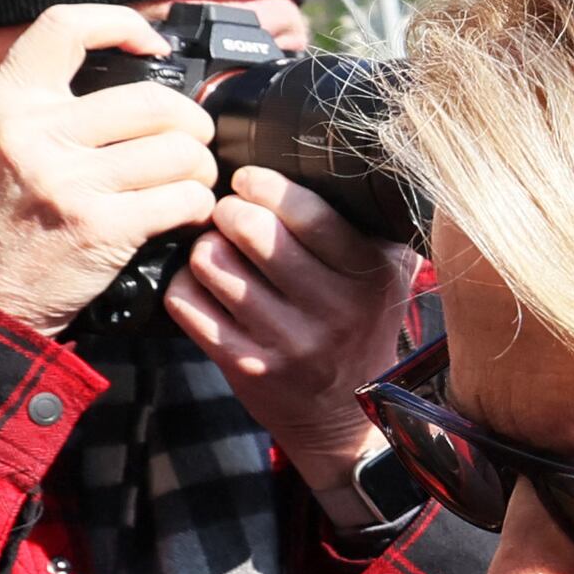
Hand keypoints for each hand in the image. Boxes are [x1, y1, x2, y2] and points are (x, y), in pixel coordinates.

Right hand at [0, 8, 221, 337]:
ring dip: (199, 170)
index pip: (65, 27)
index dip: (122, 24)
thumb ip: (40, 108)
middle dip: (191, 124)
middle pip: (154, 100)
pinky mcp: (100, 227)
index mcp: (5, 101)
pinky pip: (183, 200)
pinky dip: (196, 207)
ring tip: (187, 184)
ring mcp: (67, 180)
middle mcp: (33, 132)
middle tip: (191, 144)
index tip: (154, 46)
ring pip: (180, 150)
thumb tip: (122, 75)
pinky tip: (182, 215)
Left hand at [166, 169, 419, 513]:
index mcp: (369, 276)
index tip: (248, 180)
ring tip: (219, 252)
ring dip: (205, 248)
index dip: (264, 185)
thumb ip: (373, 222)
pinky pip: (187, 302)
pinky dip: (186, 285)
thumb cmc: (360, 324)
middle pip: (249, 230)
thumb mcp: (388, 273)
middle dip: (228, 211)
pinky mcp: (245, 366)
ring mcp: (287, 342)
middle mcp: (333, 310)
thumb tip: (341, 158)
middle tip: (229, 215)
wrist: (344, 415)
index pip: (308, 213)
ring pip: (210, 262)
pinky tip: (204, 287)